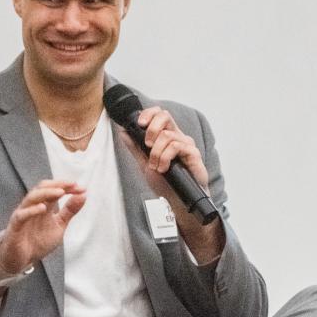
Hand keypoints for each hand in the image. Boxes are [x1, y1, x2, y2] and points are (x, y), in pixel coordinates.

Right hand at [0, 179, 85, 273]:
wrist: (21, 260)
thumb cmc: (38, 241)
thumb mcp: (59, 225)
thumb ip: (69, 211)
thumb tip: (83, 195)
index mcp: (43, 205)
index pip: (54, 189)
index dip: (67, 187)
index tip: (81, 188)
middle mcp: (32, 207)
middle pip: (42, 188)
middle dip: (58, 185)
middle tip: (73, 185)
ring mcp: (23, 215)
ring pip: (31, 198)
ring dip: (46, 193)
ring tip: (60, 192)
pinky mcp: (15, 227)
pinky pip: (21, 215)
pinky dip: (31, 210)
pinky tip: (43, 208)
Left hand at [119, 106, 222, 261]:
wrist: (178, 202)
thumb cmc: (166, 184)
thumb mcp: (145, 164)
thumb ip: (135, 147)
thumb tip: (123, 131)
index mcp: (167, 136)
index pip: (159, 114)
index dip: (148, 114)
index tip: (139, 124)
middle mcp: (178, 137)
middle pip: (165, 116)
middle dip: (151, 129)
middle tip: (146, 145)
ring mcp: (187, 145)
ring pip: (167, 135)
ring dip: (156, 152)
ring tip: (156, 166)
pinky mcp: (194, 155)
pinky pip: (176, 146)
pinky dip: (165, 157)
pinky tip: (163, 168)